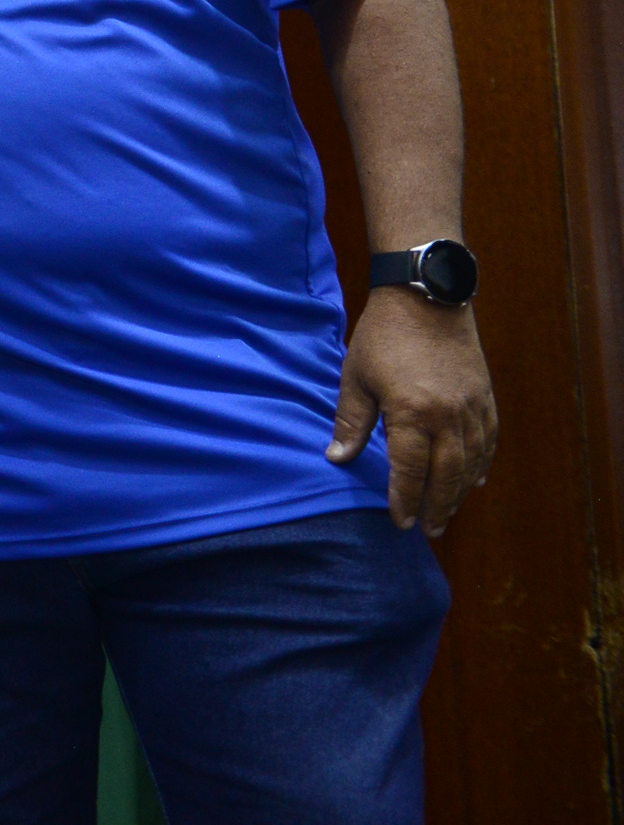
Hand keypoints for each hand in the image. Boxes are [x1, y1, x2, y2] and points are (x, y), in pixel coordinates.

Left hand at [328, 286, 497, 534]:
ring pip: (470, 463)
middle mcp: (448, 417)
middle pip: (446, 475)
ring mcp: (472, 408)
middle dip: (437, 506)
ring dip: (459, 493)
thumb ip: (350, 421)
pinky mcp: (486, 398)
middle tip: (428, 529)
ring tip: (446, 513)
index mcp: (412, 413)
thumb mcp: (356, 377)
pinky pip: (488, 442)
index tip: (400, 522)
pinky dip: (481, 465)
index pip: (410, 471)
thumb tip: (337, 458)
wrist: (426, 297)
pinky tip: (473, 481)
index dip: (405, 499)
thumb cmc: (383, 336)